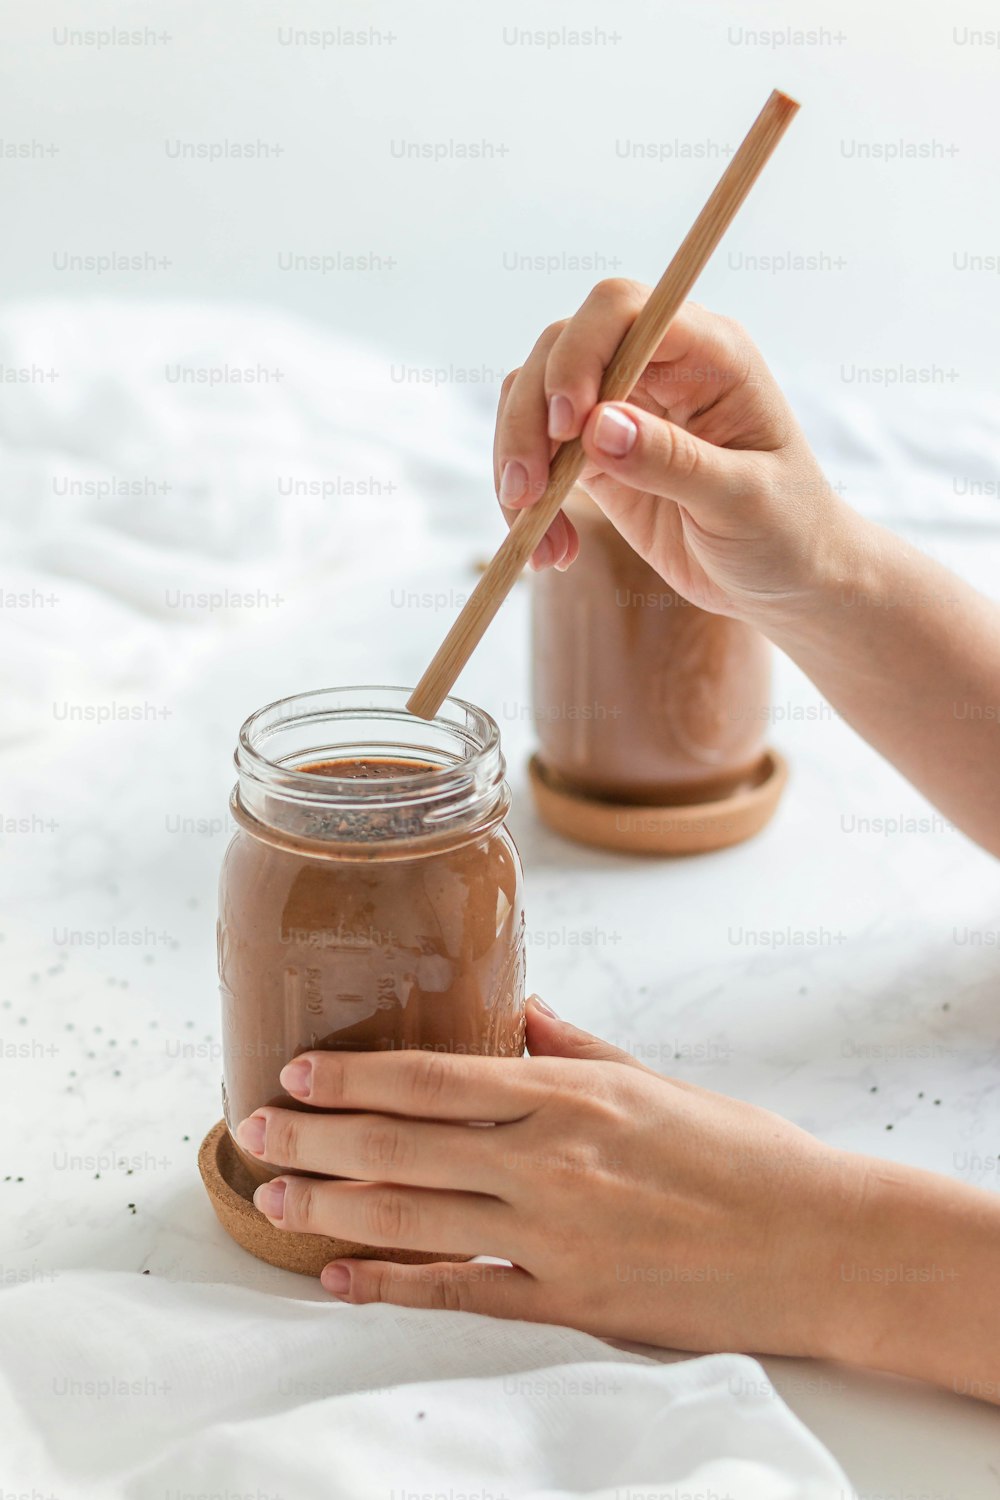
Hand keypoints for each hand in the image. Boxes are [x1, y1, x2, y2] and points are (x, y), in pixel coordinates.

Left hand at [236, 997, 861, 1359]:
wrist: (819, 1243)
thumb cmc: (744, 1154)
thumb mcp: (656, 1081)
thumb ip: (577, 1049)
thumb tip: (521, 1014)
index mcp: (571, 1095)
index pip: (435, 1076)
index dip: (355, 1074)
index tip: (297, 1069)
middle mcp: (549, 1160)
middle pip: (404, 1143)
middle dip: (317, 1134)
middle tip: (254, 1127)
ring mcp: (554, 1236)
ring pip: (415, 1215)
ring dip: (333, 1204)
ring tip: (274, 1195)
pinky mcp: (569, 1302)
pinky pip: (461, 1293)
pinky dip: (393, 1284)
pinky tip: (343, 1277)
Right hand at [495, 281, 857, 630]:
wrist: (787, 581)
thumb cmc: (787, 531)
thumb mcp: (742, 501)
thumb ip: (674, 461)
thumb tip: (597, 426)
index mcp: (709, 354)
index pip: (623, 311)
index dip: (582, 354)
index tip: (569, 426)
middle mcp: (659, 366)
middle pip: (560, 347)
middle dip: (531, 416)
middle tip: (528, 492)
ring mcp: (621, 408)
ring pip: (533, 397)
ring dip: (517, 461)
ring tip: (532, 529)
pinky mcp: (595, 456)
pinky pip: (536, 454)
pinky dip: (526, 502)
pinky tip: (553, 551)